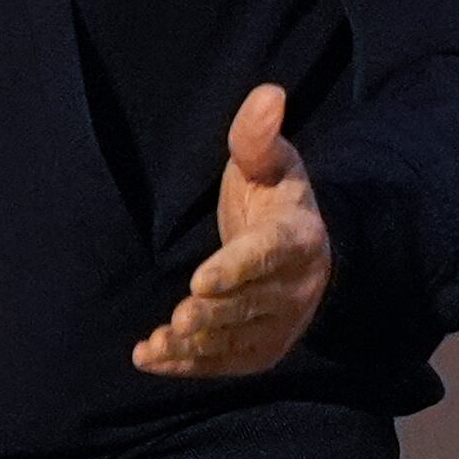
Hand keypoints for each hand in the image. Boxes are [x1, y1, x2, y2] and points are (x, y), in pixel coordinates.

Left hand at [133, 82, 332, 377]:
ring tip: (159, 343)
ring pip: (239, 341)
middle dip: (215, 315)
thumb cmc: (274, 195)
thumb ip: (258, 134)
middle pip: (253, 306)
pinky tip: (152, 358)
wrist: (307, 246)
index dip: (236, 269)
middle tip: (179, 318)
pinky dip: (190, 366)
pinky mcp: (261, 349)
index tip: (200, 279)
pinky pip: (226, 363)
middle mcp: (295, 288)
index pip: (267, 256)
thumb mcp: (270, 161)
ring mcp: (280, 323)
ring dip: (199, 347)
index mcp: (297, 237)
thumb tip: (268, 93)